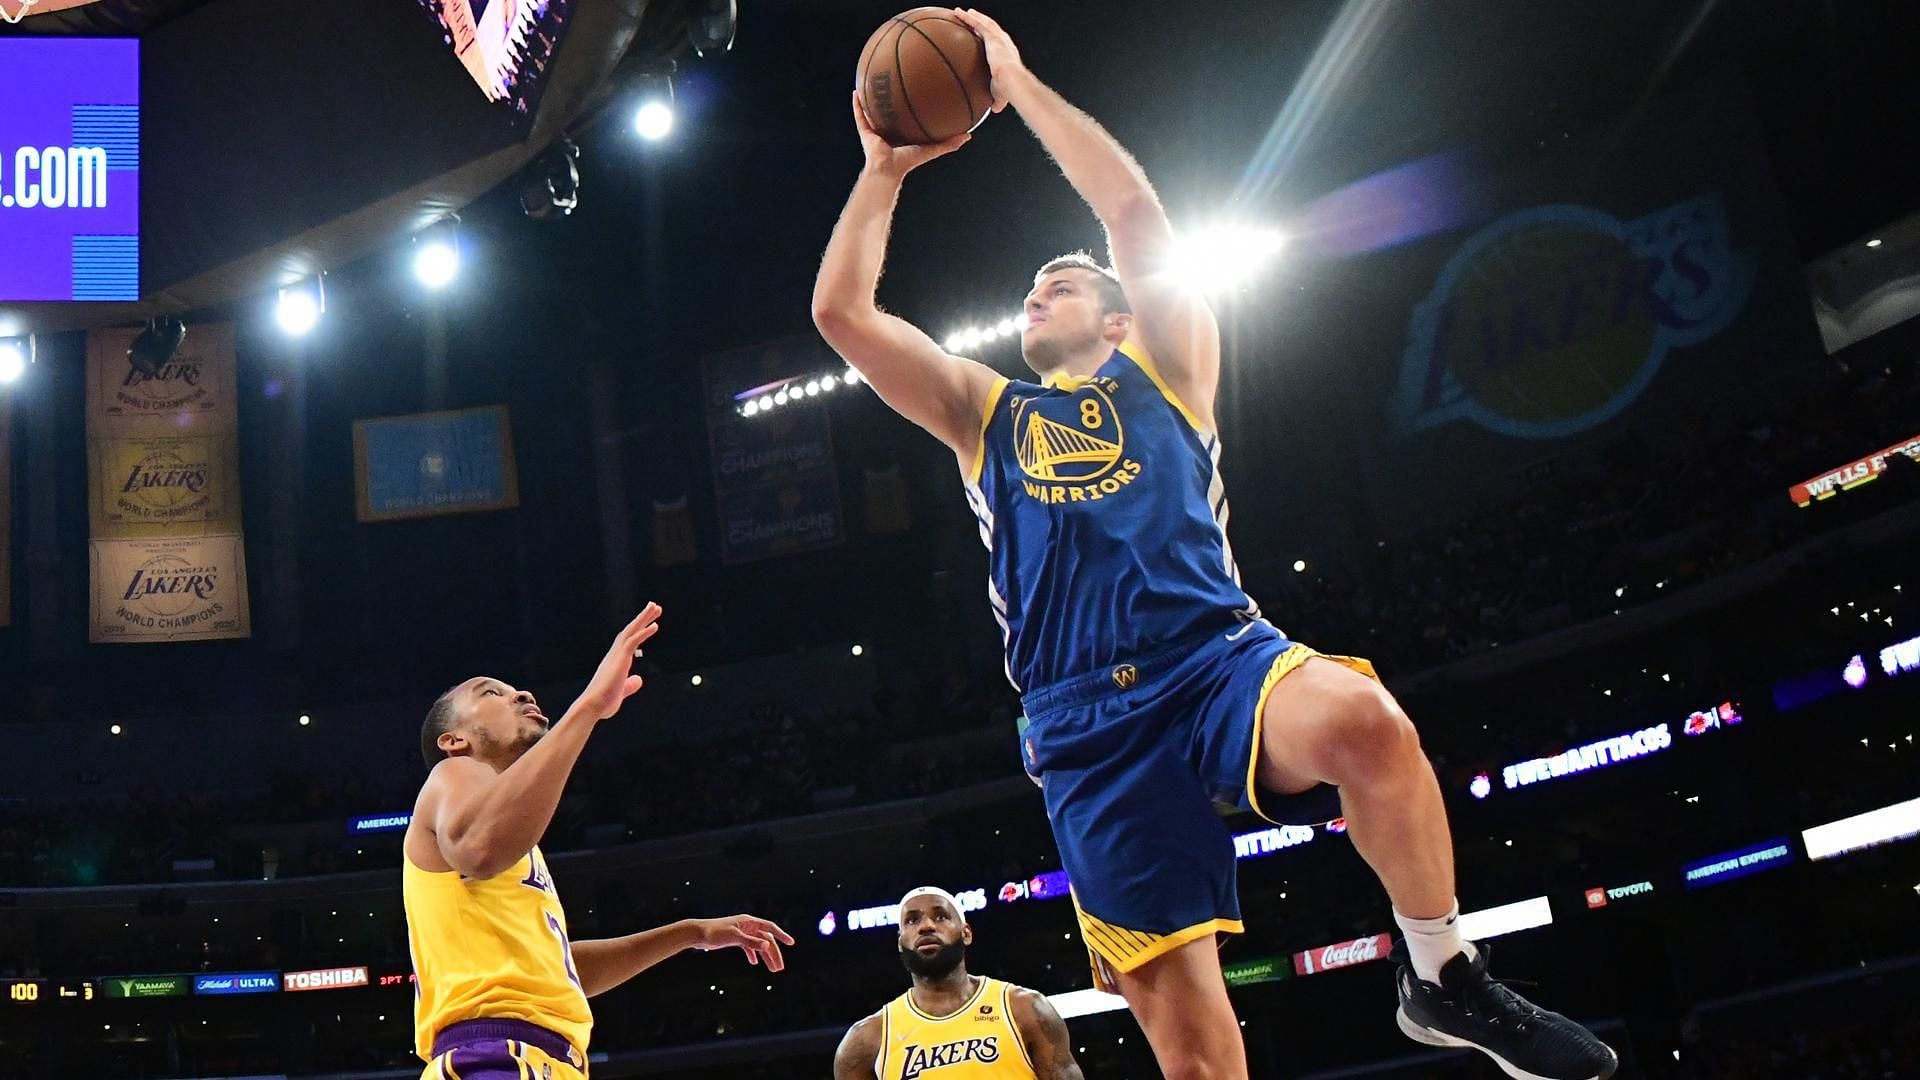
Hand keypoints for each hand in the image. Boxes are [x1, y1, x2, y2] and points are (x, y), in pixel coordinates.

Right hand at [568, 604, 661, 720]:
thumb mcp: (621, 692)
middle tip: (655, 606)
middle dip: (642, 618)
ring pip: (630, 631)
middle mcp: (614, 655)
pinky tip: (655, 626)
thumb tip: (639, 680)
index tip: (649, 621)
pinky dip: (643, 633)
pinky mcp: (619, 660)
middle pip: (630, 630)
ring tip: (655, 606)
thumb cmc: (603, 702)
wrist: (591, 707)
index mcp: (616, 661)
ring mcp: (616, 656)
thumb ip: (630, 685)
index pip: (629, 640)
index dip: (639, 629)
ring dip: (643, 618)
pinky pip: (632, 642)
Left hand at [694, 915, 795, 971]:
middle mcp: (747, 926)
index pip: (770, 928)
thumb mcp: (735, 937)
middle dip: (773, 954)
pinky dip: (753, 954)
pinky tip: (754, 963)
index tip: (791, 943)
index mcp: (749, 921)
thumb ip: (751, 942)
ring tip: (772, 969)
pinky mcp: (735, 939)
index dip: (781, 935)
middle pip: (766, 940)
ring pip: (758, 945)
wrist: (698, 933)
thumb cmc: (715, 933)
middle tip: (779, 968)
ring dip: (765, 957)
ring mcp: (742, 933)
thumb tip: (767, 945)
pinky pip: (748, 947)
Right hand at [853, 91, 969, 177]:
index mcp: (903, 135)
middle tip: (895, 80)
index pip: (907, 118)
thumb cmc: (908, 163)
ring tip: (872, 80)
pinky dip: (857, 104)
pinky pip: (860, 115)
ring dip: (872, 97)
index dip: (911, 106)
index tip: (917, 91)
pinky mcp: (865, 132)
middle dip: (892, 97)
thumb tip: (968, 135)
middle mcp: (888, 131)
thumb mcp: (931, 149)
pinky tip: (857, 89)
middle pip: (890, 111)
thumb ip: (949, 144)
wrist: (887, 171)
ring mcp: (875, 131)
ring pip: (872, 110)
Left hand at [950, 8, 1023, 112]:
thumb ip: (998, 100)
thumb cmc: (1009, 89)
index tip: (986, 36)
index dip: (993, 38)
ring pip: (984, 23)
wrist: (1012, 81)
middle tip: (974, 18)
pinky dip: (968, 17)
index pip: (999, 43)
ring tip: (964, 12)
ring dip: (974, 16)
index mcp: (1008, 54)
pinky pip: (977, 23)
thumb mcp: (1001, 95)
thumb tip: (995, 109)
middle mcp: (1004, 43)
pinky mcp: (992, 37)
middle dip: (983, 22)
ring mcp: (998, 38)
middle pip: (992, 29)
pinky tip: (959, 13)